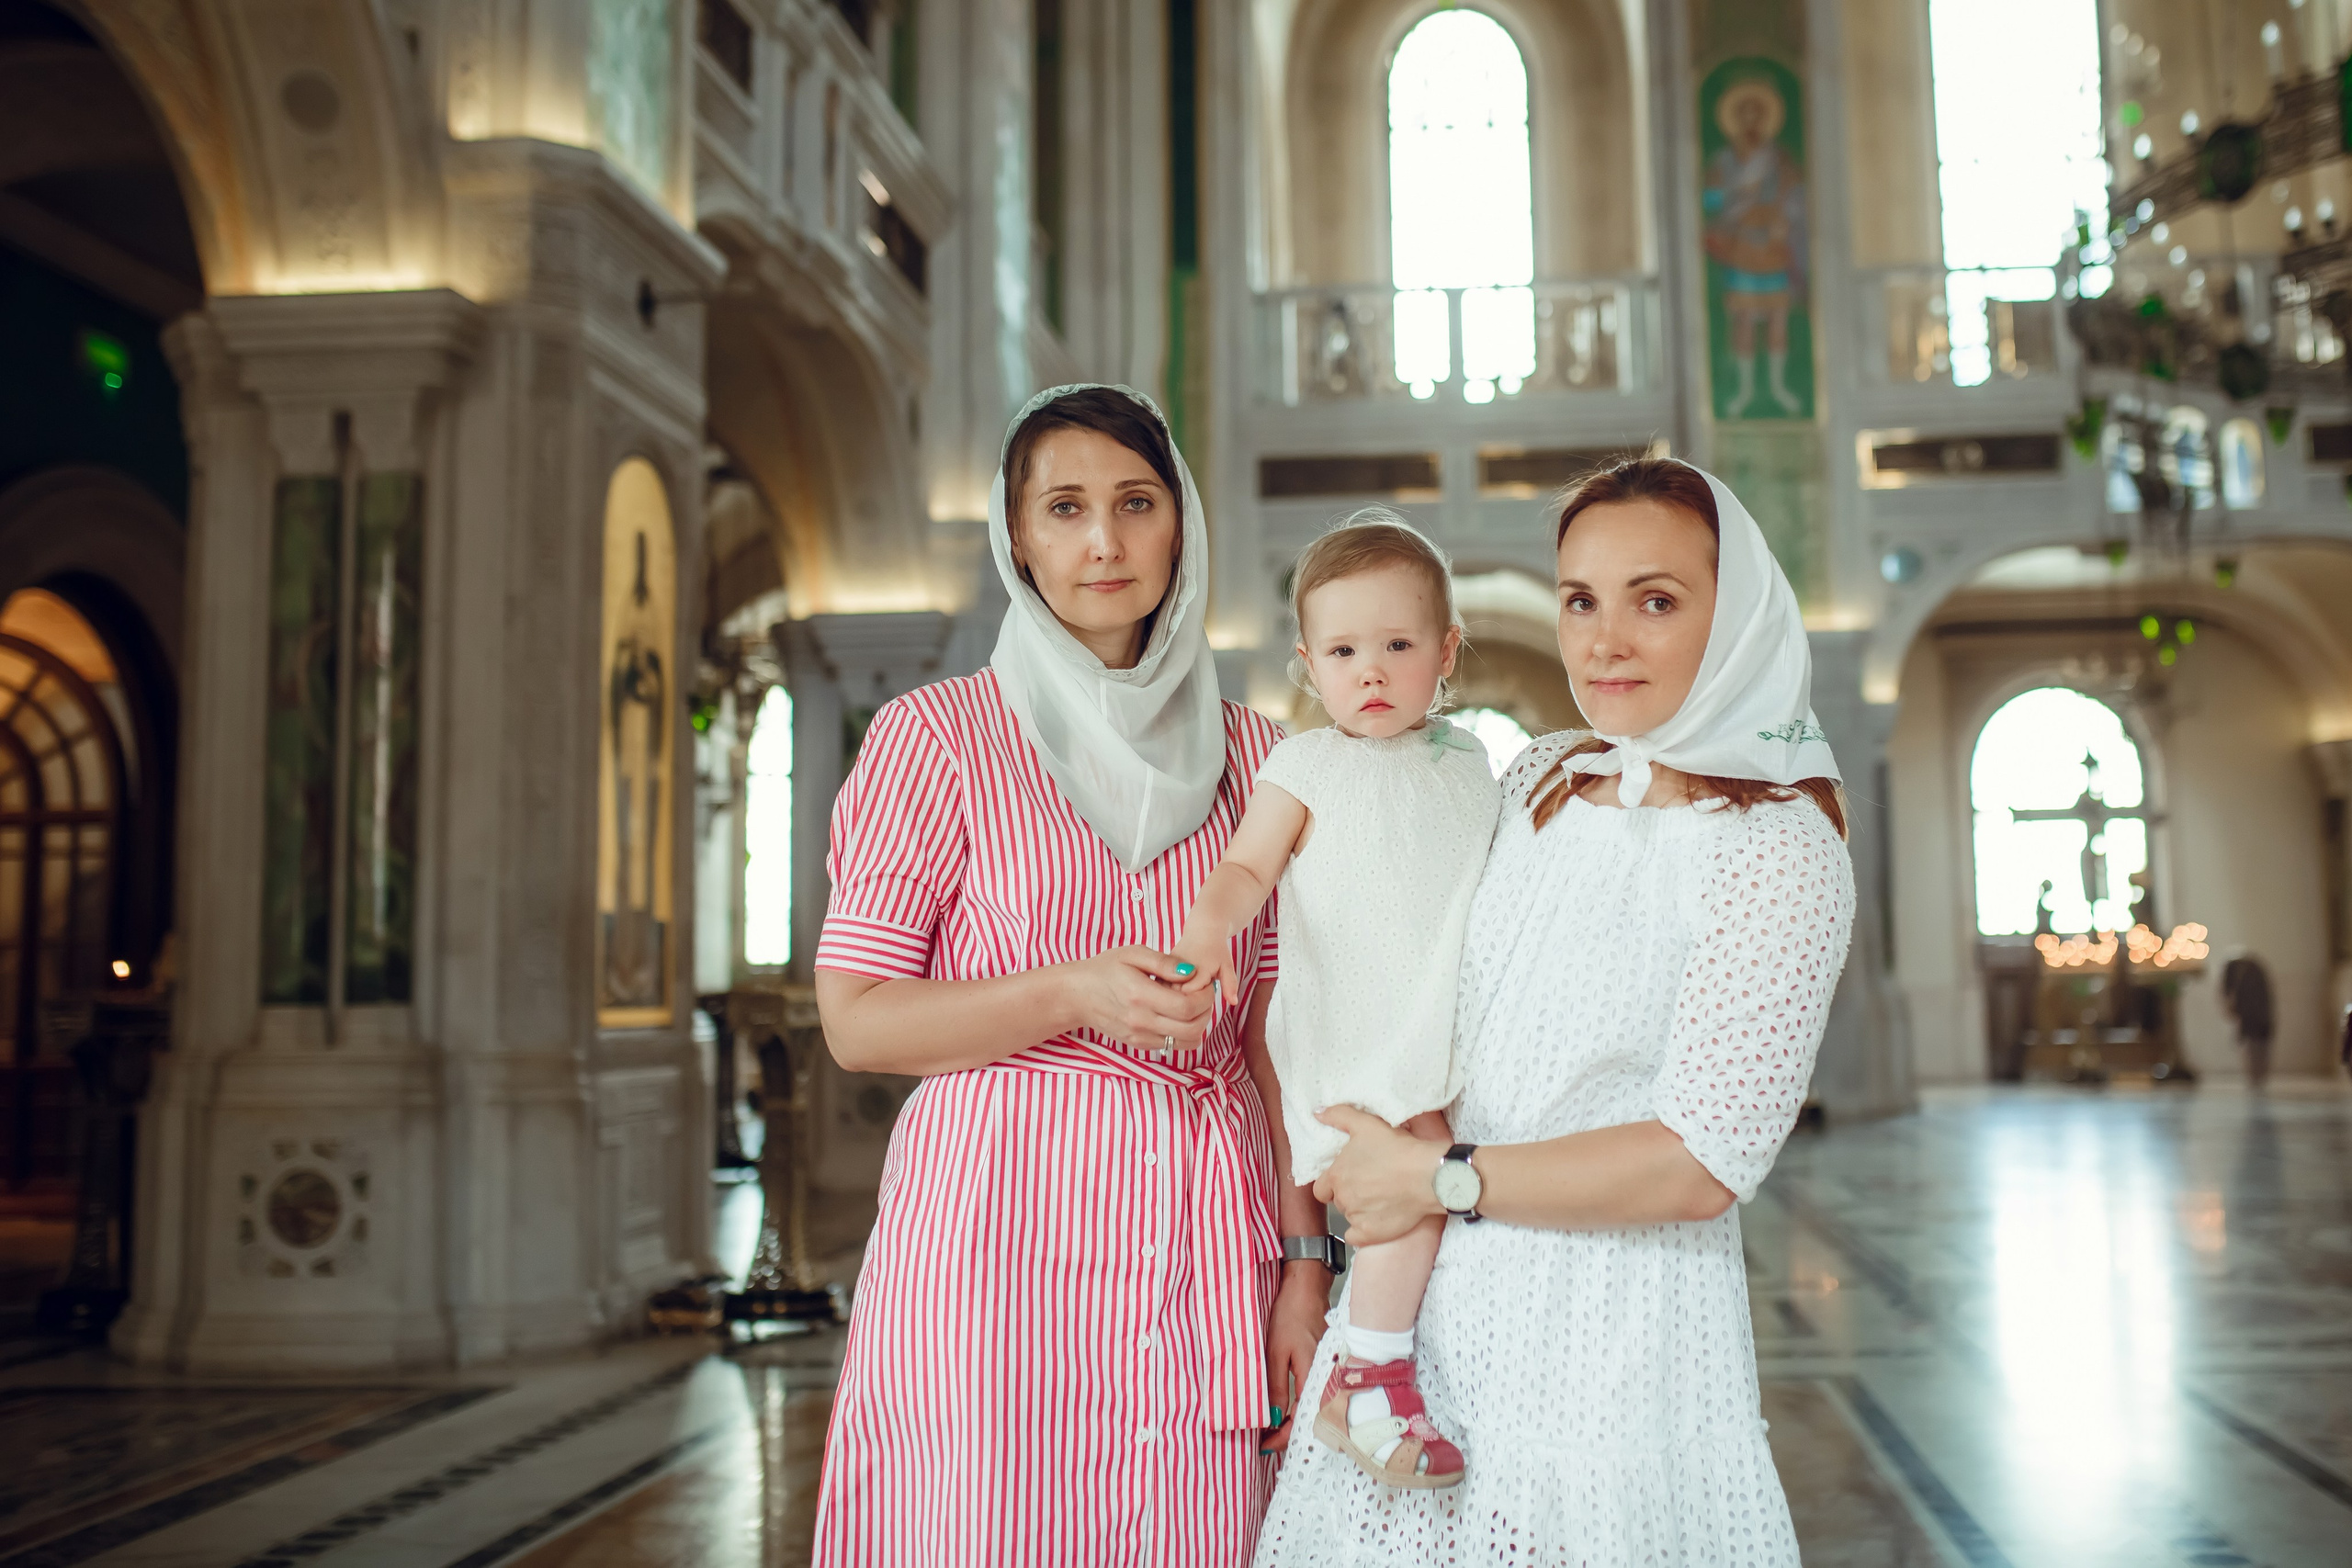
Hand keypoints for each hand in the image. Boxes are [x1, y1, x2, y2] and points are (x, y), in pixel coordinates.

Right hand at [1054, 944, 1213, 1051]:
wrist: (1077, 996)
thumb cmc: (1104, 970)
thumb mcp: (1132, 954)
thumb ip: (1164, 962)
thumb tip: (1191, 972)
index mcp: (1140, 995)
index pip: (1187, 1007)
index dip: (1205, 997)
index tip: (1206, 984)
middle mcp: (1141, 1021)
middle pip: (1192, 1028)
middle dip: (1207, 1011)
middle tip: (1204, 995)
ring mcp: (1140, 1037)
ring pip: (1187, 1042)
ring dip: (1199, 1025)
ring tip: (1193, 1006)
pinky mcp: (1139, 1045)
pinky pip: (1173, 1046)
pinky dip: (1184, 1033)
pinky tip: (1177, 1015)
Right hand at [1168, 927, 1238, 1007]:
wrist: (1201, 931)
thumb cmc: (1216, 950)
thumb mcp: (1227, 965)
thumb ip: (1230, 984)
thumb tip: (1233, 1002)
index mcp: (1196, 971)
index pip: (1194, 1002)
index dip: (1202, 1003)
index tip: (1209, 991)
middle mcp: (1177, 972)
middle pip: (1180, 1003)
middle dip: (1192, 1004)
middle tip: (1202, 988)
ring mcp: (1166, 973)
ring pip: (1169, 1000)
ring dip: (1181, 1001)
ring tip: (1193, 986)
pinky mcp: (1160, 974)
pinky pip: (1164, 994)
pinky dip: (1172, 996)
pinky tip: (1182, 987)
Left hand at [1261, 1262, 1330, 1453]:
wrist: (1307, 1288)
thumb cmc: (1290, 1315)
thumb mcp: (1275, 1352)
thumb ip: (1274, 1387)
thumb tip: (1271, 1418)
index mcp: (1314, 1378)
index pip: (1301, 1421)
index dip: (1282, 1437)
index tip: (1263, 1445)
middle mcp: (1327, 1379)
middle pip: (1310, 1420)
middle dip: (1288, 1435)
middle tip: (1265, 1442)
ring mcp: (1328, 1373)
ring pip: (1312, 1409)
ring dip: (1293, 1423)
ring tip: (1271, 1429)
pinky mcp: (1326, 1367)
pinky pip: (1314, 1396)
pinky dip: (1300, 1408)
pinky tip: (1286, 1410)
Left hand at [1310, 1105, 1446, 1245]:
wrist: (1428, 1176)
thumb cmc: (1398, 1149)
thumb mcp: (1366, 1124)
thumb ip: (1338, 1116)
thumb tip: (1317, 1113)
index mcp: (1337, 1175)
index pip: (1321, 1188)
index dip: (1332, 1184)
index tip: (1348, 1178)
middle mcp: (1343, 1198)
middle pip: (1338, 1201)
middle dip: (1350, 1194)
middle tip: (1370, 1185)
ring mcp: (1356, 1218)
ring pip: (1350, 1217)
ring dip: (1360, 1210)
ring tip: (1381, 1199)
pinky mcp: (1371, 1233)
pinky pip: (1356, 1238)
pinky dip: (1364, 1231)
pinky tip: (1377, 1220)